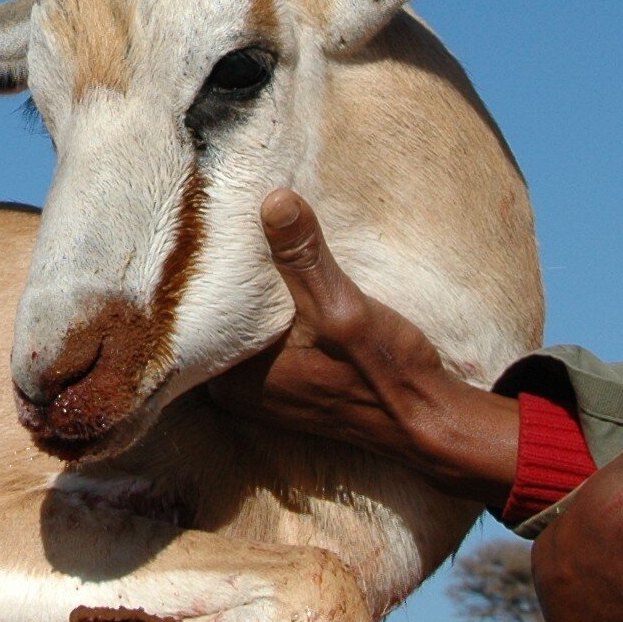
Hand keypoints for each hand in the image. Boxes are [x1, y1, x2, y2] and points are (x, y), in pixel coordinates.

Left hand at [207, 190, 522, 504]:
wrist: (428, 420)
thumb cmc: (384, 374)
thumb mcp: (343, 308)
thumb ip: (304, 258)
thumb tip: (274, 200)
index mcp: (230, 380)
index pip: (194, 314)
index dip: (198, 267)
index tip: (200, 222)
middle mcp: (234, 390)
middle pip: (216, 316)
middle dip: (224, 272)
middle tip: (222, 215)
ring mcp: (259, 390)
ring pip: (240, 325)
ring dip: (250, 289)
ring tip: (246, 232)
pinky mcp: (286, 382)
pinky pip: (262, 337)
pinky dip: (271, 308)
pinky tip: (281, 276)